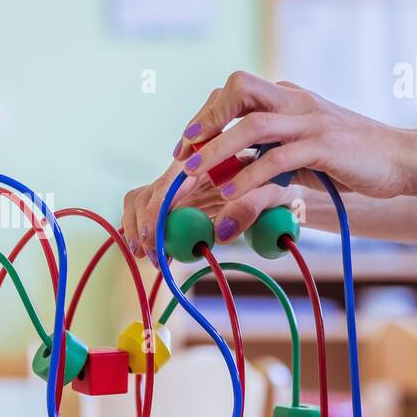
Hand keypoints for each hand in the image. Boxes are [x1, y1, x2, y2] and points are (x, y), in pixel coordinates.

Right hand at [121, 160, 293, 262]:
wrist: (279, 180)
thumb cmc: (275, 181)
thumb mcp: (270, 191)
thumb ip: (247, 208)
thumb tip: (220, 233)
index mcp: (203, 160)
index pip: (167, 185)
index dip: (155, 213)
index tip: (154, 239)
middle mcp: (184, 172)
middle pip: (146, 194)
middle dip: (142, 226)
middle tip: (150, 255)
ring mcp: (177, 188)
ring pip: (140, 202)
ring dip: (137, 229)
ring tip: (145, 256)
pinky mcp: (175, 202)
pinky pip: (149, 213)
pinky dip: (144, 231)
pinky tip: (152, 251)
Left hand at [173, 71, 414, 200]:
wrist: (404, 159)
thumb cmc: (352, 159)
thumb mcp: (303, 150)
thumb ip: (270, 151)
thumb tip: (230, 169)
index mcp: (288, 97)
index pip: (236, 91)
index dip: (206, 115)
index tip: (185, 145)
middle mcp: (296, 101)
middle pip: (239, 89)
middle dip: (206, 117)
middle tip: (183, 150)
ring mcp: (311, 121)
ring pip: (252, 124)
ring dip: (217, 148)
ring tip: (193, 172)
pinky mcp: (325, 145)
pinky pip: (278, 157)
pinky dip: (250, 174)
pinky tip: (231, 192)